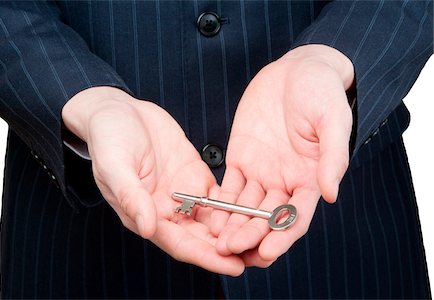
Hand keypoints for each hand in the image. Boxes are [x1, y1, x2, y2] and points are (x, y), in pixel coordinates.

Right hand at [62, 86, 243, 275]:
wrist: (119, 112)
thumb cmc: (109, 138)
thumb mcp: (115, 164)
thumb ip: (132, 196)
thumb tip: (148, 228)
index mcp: (146, 215)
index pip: (181, 244)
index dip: (207, 257)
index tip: (234, 267)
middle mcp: (168, 210)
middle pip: (204, 237)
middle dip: (231, 249)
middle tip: (262, 256)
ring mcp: (184, 193)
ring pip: (215, 219)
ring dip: (239, 230)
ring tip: (268, 237)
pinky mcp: (195, 175)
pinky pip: (220, 194)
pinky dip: (237, 204)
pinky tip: (258, 208)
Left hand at [211, 45, 353, 266]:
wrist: (295, 70)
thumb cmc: (321, 92)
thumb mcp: (332, 121)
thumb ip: (332, 158)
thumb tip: (330, 195)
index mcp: (309, 177)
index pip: (296, 215)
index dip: (282, 236)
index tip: (267, 252)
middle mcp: (284, 181)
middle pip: (266, 217)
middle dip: (250, 235)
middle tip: (232, 250)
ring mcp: (260, 171)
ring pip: (245, 206)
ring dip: (232, 225)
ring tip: (217, 241)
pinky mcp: (240, 157)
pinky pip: (228, 184)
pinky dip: (219, 202)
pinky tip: (209, 215)